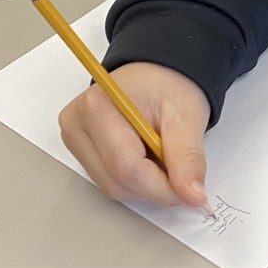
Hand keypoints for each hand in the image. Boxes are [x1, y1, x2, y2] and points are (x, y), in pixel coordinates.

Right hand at [59, 62, 210, 206]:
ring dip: (145, 182)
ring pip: (112, 187)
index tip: (189, 192)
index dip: (162, 187)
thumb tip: (192, 195)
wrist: (159, 72)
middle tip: (181, 168)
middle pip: (117, 182)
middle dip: (155, 185)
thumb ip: (189, 157)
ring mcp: (75, 139)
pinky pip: (108, 181)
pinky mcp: (80, 150)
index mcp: (99, 107)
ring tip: (163, 152)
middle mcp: (77, 124)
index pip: (127, 168)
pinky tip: (148, 156)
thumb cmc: (170, 83)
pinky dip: (134, 178)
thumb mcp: (187, 115)